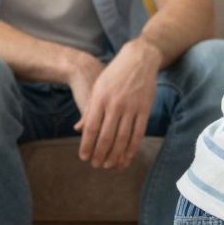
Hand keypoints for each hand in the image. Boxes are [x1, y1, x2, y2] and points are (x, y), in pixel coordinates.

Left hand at [75, 39, 160, 168]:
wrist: (139, 59)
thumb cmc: (114, 74)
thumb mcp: (98, 87)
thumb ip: (90, 109)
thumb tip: (78, 129)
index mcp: (100, 98)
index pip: (92, 128)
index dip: (87, 145)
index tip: (84, 157)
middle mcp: (115, 104)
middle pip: (107, 136)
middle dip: (100, 154)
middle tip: (96, 165)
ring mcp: (131, 107)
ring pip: (123, 138)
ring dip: (116, 155)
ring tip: (110, 165)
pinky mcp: (145, 110)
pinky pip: (138, 133)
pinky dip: (132, 148)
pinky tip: (127, 157)